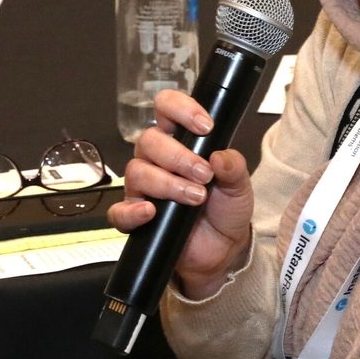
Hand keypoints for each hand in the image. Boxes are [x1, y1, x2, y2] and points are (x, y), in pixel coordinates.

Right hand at [111, 88, 254, 298]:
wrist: (222, 250)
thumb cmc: (225, 210)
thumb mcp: (239, 186)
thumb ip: (234, 167)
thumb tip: (220, 155)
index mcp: (181, 142)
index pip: (166, 109)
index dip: (180, 110)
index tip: (204, 127)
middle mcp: (157, 160)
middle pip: (149, 141)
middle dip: (179, 156)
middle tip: (204, 175)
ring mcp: (144, 188)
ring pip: (137, 172)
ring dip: (168, 183)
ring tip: (196, 198)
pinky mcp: (136, 217)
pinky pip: (120, 211)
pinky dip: (132, 211)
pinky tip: (151, 212)